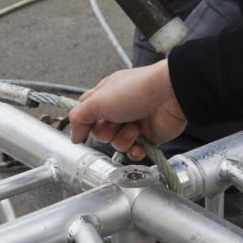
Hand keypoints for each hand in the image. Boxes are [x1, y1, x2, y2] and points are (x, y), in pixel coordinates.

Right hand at [69, 61, 186, 160]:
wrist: (169, 95)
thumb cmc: (136, 90)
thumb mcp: (97, 100)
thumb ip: (79, 118)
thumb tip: (73, 136)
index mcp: (106, 96)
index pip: (86, 113)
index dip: (84, 123)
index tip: (85, 128)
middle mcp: (119, 110)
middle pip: (100, 133)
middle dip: (107, 131)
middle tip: (117, 121)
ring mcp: (134, 124)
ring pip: (117, 144)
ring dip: (124, 139)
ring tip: (135, 127)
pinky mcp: (148, 137)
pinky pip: (134, 152)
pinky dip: (136, 150)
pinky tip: (141, 141)